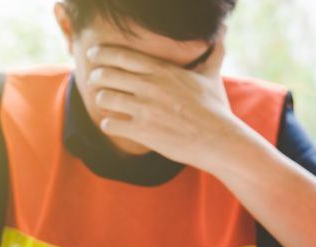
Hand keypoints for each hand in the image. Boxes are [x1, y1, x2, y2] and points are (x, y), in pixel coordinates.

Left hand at [86, 35, 245, 170]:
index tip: (93, 55)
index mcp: (162, 71)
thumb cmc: (215, 110)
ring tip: (106, 103)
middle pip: (106, 75)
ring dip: (102, 100)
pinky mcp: (141, 131)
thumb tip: (223, 36)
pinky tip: (114, 124)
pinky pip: (109, 124)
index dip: (102, 53)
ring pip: (104, 98)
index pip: (122, 55)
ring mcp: (144, 109)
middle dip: (96, 77)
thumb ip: (211, 55)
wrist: (218, 141)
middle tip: (94, 80)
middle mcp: (150, 87)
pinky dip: (108, 124)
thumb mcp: (211, 78)